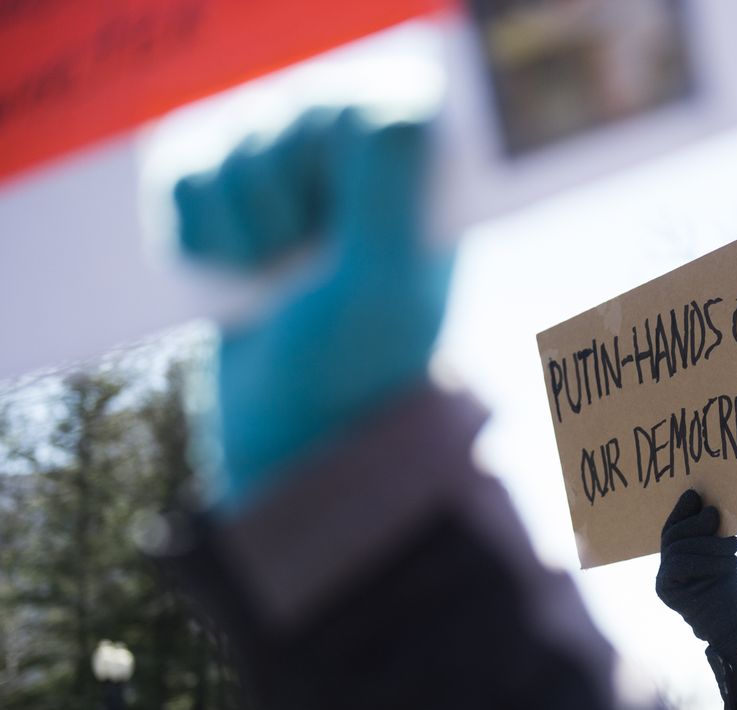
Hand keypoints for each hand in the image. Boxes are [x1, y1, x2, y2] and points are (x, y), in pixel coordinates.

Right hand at [174, 107, 454, 509]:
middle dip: (283, 202)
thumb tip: (389, 107)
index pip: (360, 103)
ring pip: (231, 141)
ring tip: (273, 281)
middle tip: (309, 268)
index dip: (334, 157)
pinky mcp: (218, 209)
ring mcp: (284, 185)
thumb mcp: (383, 281)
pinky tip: (229, 274)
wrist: (284, 438)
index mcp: (413, 180)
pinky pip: (182, 172)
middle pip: (287, 116)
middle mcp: (353, 173)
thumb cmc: (351, 370)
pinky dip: (193, 228)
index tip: (345, 225)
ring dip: (241, 224)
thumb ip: (387, 184)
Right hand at [656, 489, 736, 648]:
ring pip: (680, 549)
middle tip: (716, 516)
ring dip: (710, 544)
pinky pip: (681, 565)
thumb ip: (709, 532)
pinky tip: (729, 562)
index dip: (681, 511)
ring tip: (734, 546)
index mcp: (676, 554)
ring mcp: (662, 578)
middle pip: (674, 535)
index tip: (695, 496)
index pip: (674, 528)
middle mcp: (665, 566)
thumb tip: (702, 502)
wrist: (734, 621)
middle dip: (696, 523)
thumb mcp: (721, 552)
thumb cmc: (729, 585)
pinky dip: (707, 560)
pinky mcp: (665, 589)